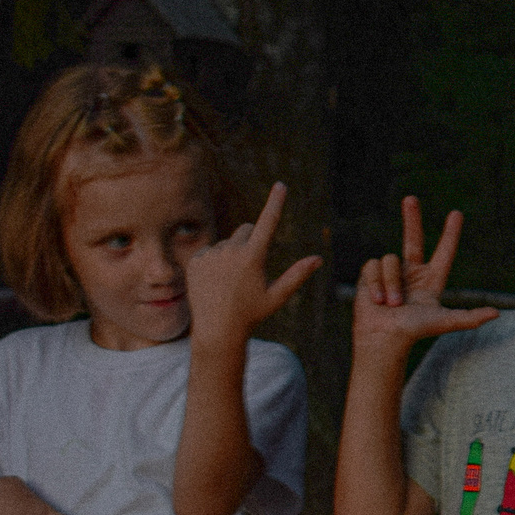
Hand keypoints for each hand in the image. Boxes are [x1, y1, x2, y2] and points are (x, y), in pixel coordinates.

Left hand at [186, 182, 323, 345]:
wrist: (216, 330)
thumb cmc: (251, 314)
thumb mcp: (277, 296)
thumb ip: (297, 275)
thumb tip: (318, 259)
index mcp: (253, 257)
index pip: (268, 222)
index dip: (276, 202)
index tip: (280, 185)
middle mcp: (230, 251)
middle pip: (247, 230)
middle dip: (252, 241)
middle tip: (250, 270)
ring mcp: (211, 254)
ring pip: (228, 242)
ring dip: (232, 254)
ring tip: (229, 282)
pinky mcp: (195, 259)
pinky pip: (210, 250)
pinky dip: (214, 261)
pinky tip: (214, 282)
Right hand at [353, 195, 499, 358]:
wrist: (383, 338)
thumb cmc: (413, 331)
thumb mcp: (444, 322)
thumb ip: (469, 318)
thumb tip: (496, 314)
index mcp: (432, 279)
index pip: (444, 252)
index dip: (451, 234)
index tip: (457, 213)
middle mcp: (412, 272)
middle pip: (413, 238)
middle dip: (411, 218)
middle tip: (410, 198)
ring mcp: (391, 272)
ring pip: (390, 259)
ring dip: (390, 284)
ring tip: (392, 304)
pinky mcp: (372, 274)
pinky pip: (374, 264)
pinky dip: (375, 283)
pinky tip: (376, 299)